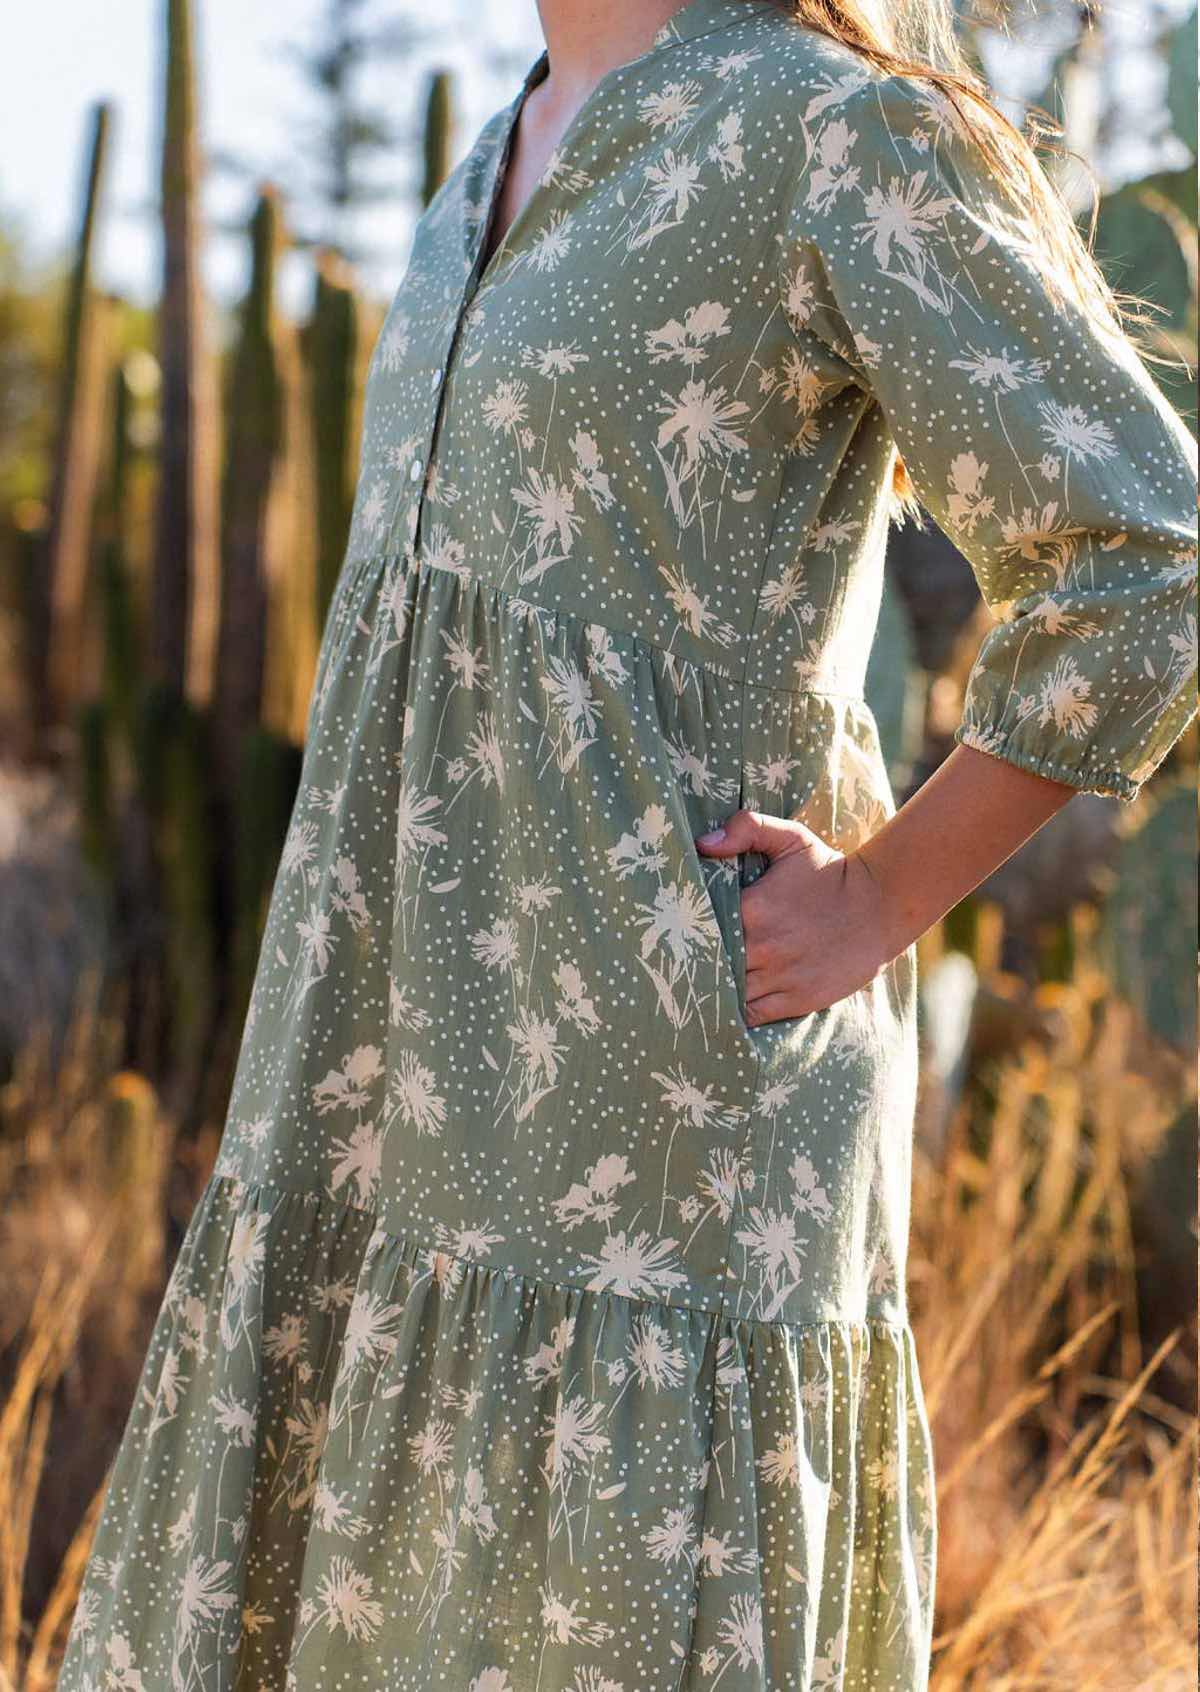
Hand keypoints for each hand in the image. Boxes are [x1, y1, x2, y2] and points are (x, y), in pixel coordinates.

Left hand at [695, 808, 890, 1026]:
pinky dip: (737, 1013)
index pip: (703, 928)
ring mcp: (781, 976)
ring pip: (729, 993)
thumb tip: (702, 843)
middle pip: (712, 964)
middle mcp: (764, 946)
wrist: (880, 906)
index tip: (677, 934)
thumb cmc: (830, 872)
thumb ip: (747, 828)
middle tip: (681, 965)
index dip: (688, 933)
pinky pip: (752, 1015)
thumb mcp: (792, 839)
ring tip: (702, 986)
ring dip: (715, 991)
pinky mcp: (797, 999)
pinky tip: (727, 1006)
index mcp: (753, 908)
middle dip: (697, 964)